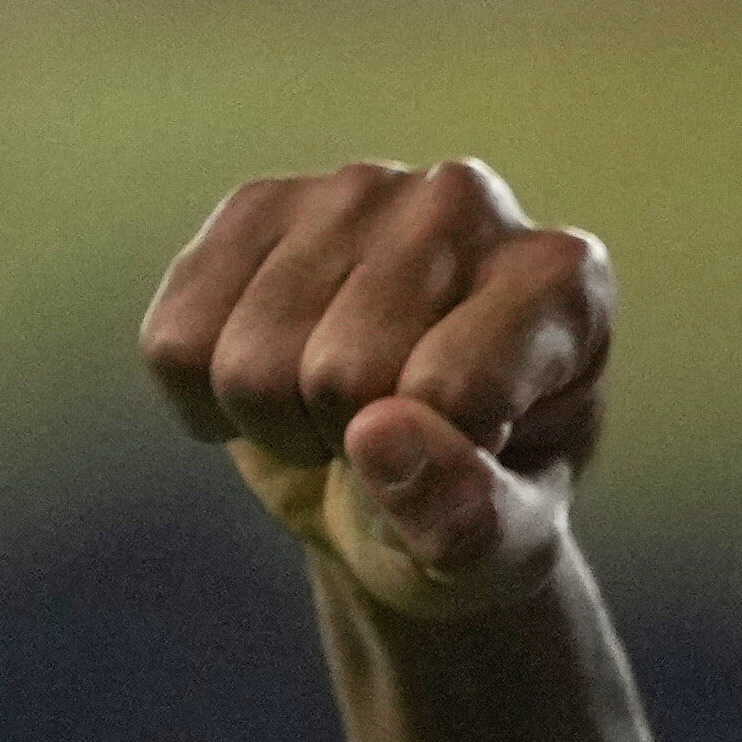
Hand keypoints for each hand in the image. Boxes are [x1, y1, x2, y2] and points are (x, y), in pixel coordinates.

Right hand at [142, 159, 612, 624]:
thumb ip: (469, 519)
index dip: (432, 471)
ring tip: (336, 413)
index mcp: (564, 281)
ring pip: (251, 360)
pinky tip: (271, 382)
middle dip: (346, 448)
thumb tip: (378, 436)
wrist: (397, 476)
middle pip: (340, 375)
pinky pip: (176, 341)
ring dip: (276, 427)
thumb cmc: (472, 507)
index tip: (465, 465)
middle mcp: (466, 202)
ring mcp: (356, 188)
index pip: (452, 392)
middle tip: (388, 444)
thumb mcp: (502, 553)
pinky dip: (204, 401)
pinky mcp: (257, 204)